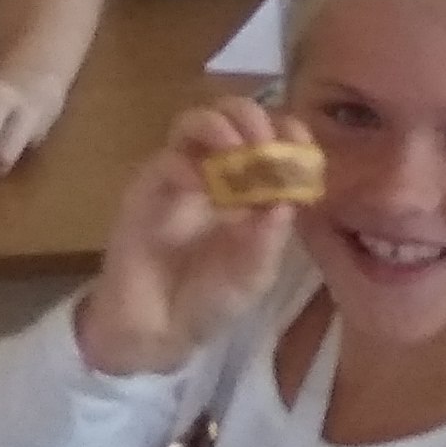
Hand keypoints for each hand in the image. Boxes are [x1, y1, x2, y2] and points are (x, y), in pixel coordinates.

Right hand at [72, 100, 307, 375]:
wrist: (157, 331)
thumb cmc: (210, 301)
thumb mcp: (252, 278)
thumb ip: (269, 242)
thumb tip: (286, 203)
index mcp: (253, 186)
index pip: (274, 137)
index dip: (289, 133)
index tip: (300, 147)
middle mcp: (217, 172)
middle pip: (234, 115)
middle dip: (254, 120)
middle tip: (264, 144)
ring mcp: (179, 176)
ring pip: (194, 123)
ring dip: (219, 127)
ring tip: (235, 151)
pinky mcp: (145, 191)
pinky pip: (164, 162)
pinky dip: (185, 166)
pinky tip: (201, 187)